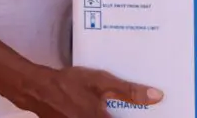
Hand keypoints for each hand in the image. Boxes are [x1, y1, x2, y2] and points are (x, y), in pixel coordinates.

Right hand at [3, 65, 162, 117]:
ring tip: (121, 107)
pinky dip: (105, 113)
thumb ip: (128, 90)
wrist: (39, 89)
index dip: (141, 117)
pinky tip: (107, 108)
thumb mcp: (101, 81)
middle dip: (129, 113)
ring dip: (118, 113)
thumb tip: (156, 96)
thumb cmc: (69, 83)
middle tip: (143, 108)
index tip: (157, 113)